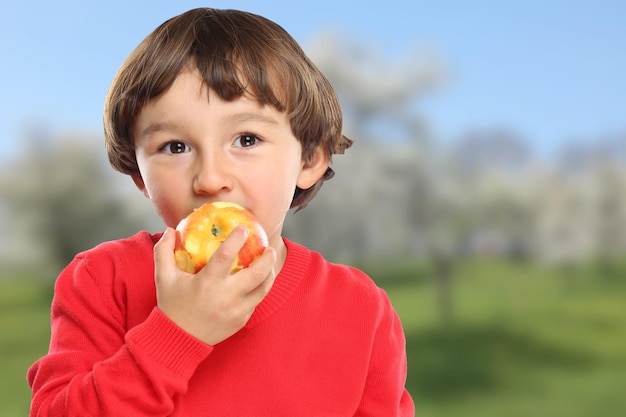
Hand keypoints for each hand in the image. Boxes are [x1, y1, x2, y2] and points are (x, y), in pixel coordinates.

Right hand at [153, 226, 276, 344]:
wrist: (177, 340)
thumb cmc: (171, 305)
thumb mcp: (163, 277)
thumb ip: (164, 251)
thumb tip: (171, 230)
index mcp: (207, 283)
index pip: (226, 255)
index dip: (237, 239)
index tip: (244, 228)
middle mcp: (225, 296)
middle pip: (256, 273)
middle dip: (268, 258)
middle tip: (270, 247)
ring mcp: (236, 311)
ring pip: (263, 289)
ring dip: (270, 274)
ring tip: (269, 263)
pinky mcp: (241, 321)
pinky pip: (255, 302)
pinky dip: (259, 290)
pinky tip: (258, 281)